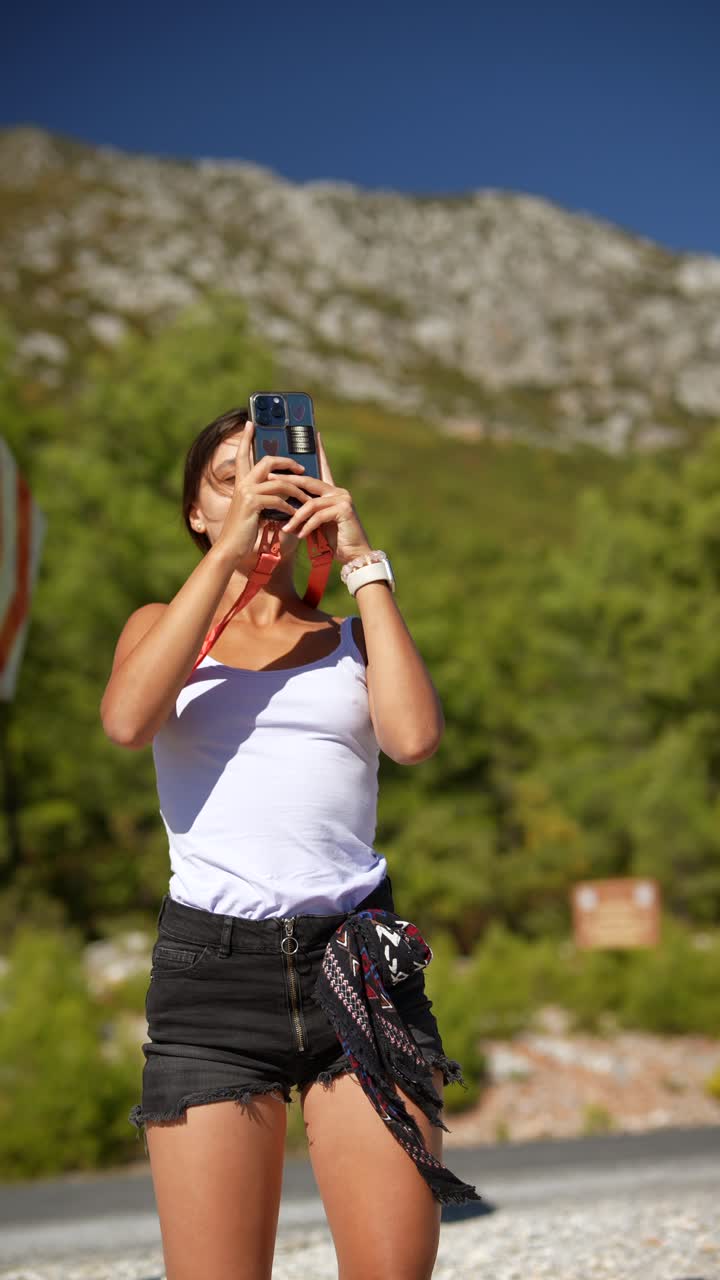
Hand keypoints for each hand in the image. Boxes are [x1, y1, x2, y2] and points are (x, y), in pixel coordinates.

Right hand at [214, 420, 309, 561]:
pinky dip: (290, 508)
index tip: (250, 423)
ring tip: (307, 499)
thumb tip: (284, 490)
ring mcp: (247, 492)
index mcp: (241, 483)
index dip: (246, 438)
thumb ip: (265, 497)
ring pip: (279, 482)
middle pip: (267, 461)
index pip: (243, 456)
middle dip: (287, 462)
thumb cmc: (244, 532)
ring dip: (297, 491)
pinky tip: (296, 515)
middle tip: (301, 468)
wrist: (231, 548)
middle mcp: (243, 484)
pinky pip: (278, 500)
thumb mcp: (255, 510)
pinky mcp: (253, 504)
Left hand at [280, 430, 372, 564]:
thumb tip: (284, 504)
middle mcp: (338, 491)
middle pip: (308, 481)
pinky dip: (307, 525)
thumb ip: (305, 511)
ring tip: (286, 528)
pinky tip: (300, 535)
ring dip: (296, 517)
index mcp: (331, 491)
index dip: (319, 450)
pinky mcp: (344, 509)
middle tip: (269, 481)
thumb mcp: (315, 523)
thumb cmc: (333, 541)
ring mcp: (342, 499)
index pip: (322, 467)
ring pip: (310, 502)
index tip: (313, 434)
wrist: (353, 556)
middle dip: (287, 482)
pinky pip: (318, 514)